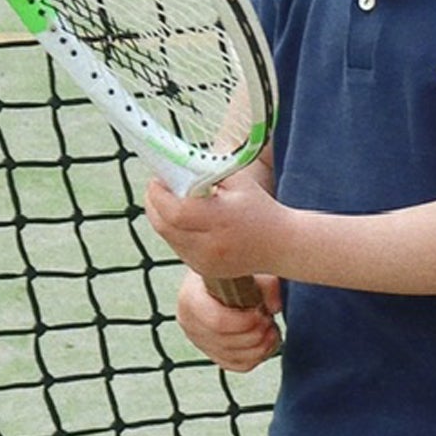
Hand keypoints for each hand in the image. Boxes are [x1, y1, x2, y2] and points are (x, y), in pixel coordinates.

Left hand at [143, 154, 283, 283]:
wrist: (282, 246)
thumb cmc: (260, 208)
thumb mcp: (238, 181)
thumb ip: (206, 171)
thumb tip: (175, 165)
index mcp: (221, 220)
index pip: (174, 211)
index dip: (158, 194)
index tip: (159, 179)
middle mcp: (211, 245)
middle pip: (163, 226)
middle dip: (153, 204)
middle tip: (159, 187)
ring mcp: (206, 262)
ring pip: (167, 237)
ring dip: (163, 217)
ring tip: (173, 201)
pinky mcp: (203, 270)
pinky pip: (177, 247)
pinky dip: (175, 231)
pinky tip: (187, 220)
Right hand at [176, 268, 281, 371]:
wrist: (226, 278)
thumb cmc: (236, 271)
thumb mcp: (249, 268)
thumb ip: (265, 283)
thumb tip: (274, 307)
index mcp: (190, 299)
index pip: (217, 322)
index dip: (246, 322)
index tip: (261, 310)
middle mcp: (189, 323)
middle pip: (227, 342)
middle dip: (256, 333)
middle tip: (268, 319)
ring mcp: (200, 342)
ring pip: (235, 357)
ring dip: (260, 346)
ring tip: (270, 328)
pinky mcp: (215, 354)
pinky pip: (239, 365)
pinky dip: (258, 356)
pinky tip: (267, 340)